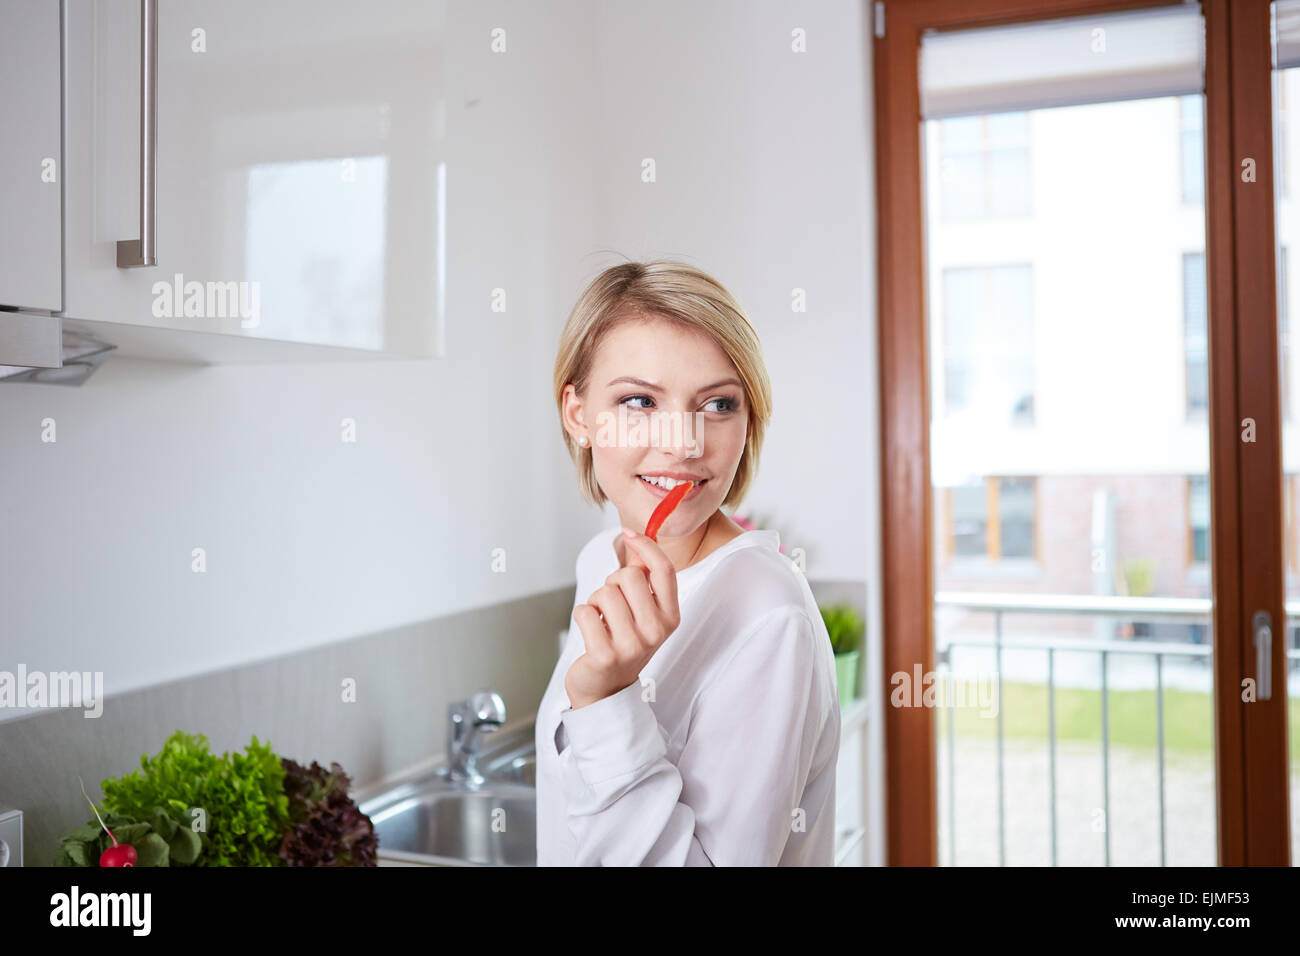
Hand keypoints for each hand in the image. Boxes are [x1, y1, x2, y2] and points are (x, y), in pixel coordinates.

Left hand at [565, 529, 680, 709]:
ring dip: (596, 602)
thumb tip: (638, 543)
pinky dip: (582, 616)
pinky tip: (591, 632)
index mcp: (670, 618)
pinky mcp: (605, 654)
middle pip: (629, 575)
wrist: (607, 690)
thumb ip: (644, 581)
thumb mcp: (643, 614)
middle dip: (613, 581)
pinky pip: (585, 611)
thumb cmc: (624, 644)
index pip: (664, 570)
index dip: (646, 546)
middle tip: (612, 604)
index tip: (630, 533)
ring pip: (604, 592)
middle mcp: (656, 631)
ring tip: (602, 622)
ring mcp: (632, 645)